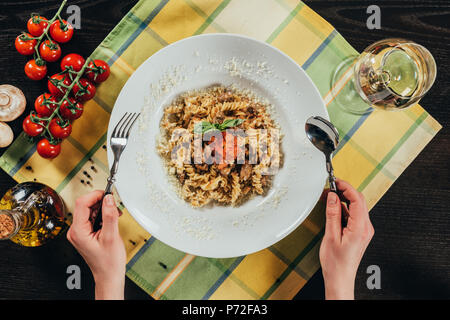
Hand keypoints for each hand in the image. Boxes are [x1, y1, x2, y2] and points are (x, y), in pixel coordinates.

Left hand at [67, 191, 125, 299]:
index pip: (82, 203)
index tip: (107, 194)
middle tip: (114, 206)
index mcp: (78, 231)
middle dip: (101, 203)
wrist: (109, 275)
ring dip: (103, 209)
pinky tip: (110, 221)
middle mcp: (76, 231)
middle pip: (85, 205)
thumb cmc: (108, 262)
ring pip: (90, 211)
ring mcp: (80, 232)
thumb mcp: (111, 236)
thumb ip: (109, 215)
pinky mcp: (85, 233)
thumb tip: (108, 199)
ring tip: (114, 216)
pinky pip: (92, 218)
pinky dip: (102, 216)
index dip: (95, 196)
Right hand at [319, 179, 373, 299]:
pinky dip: (343, 208)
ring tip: (328, 197)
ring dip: (342, 200)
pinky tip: (333, 208)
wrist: (340, 278)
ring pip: (355, 207)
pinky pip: (353, 215)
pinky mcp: (359, 232)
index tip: (336, 182)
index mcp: (360, 228)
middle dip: (344, 191)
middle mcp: (365, 228)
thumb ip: (332, 214)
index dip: (347, 187)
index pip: (357, 200)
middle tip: (330, 186)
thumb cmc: (336, 263)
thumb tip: (332, 197)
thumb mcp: (331, 236)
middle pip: (358, 201)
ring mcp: (363, 230)